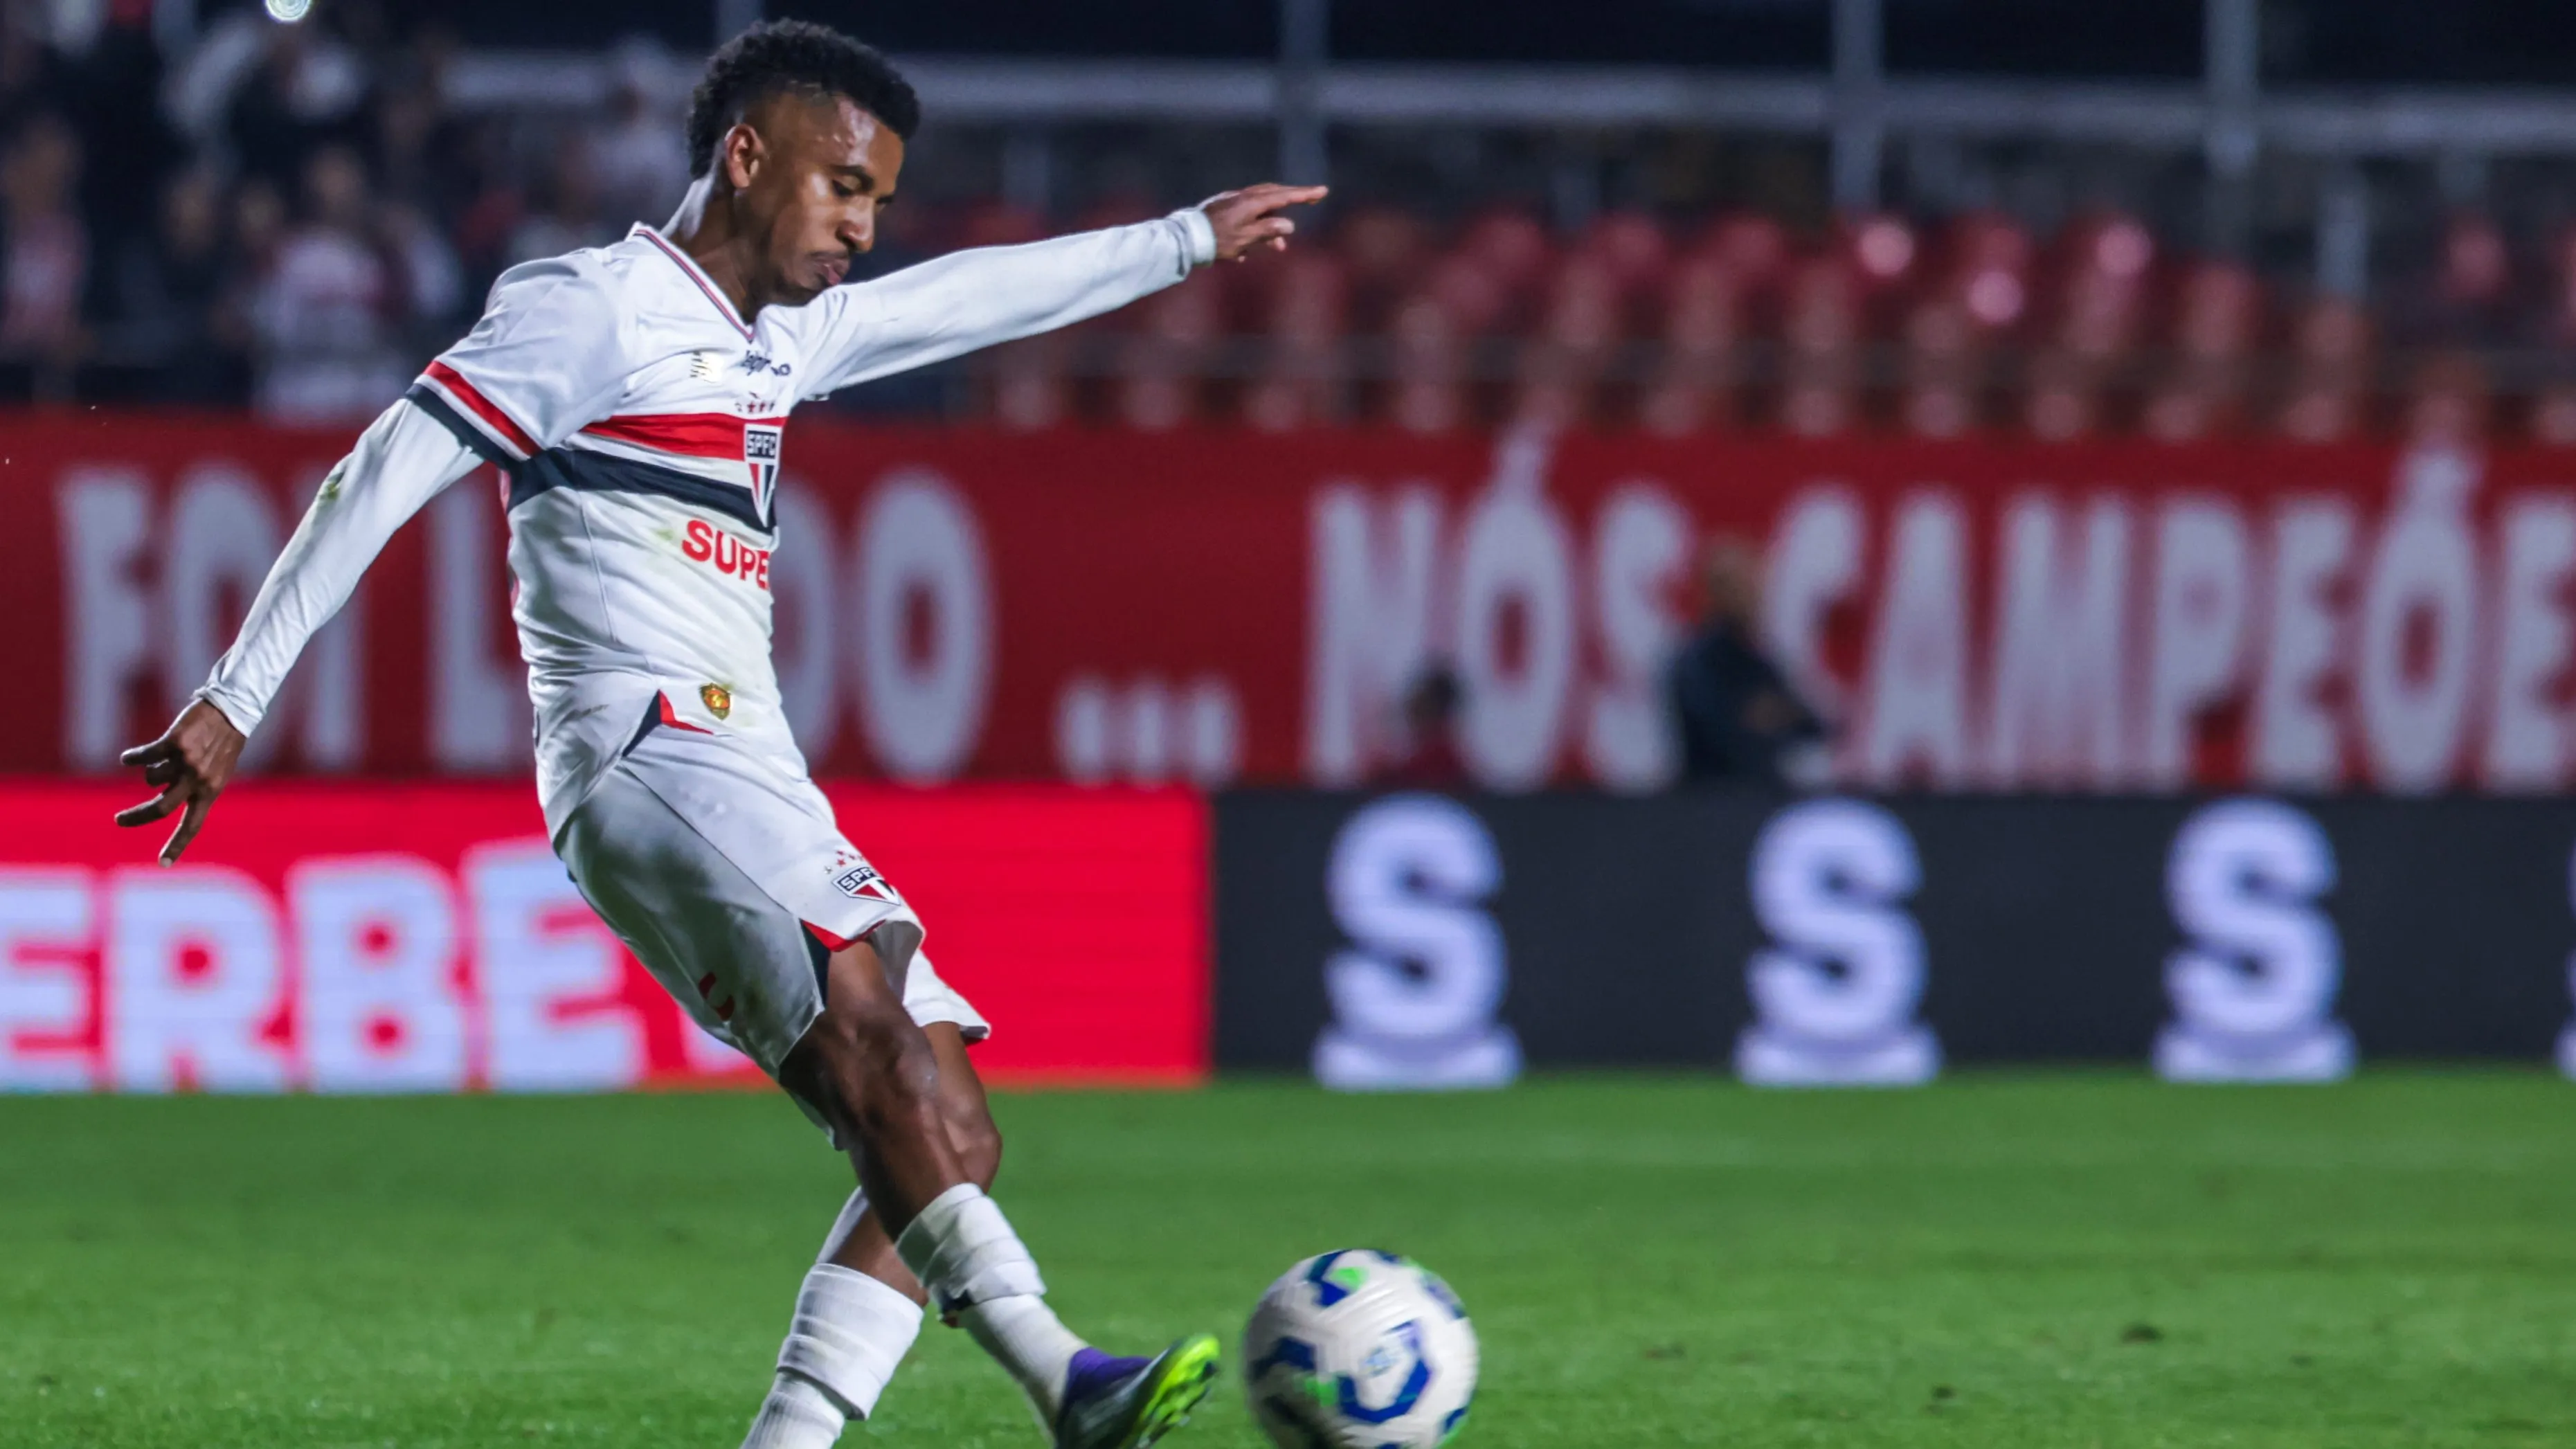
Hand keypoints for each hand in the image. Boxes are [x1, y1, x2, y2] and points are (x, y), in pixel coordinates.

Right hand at [116, 699, 244, 864]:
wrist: (231, 712)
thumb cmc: (222, 744)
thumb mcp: (216, 773)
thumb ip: (192, 788)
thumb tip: (157, 795)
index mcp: (210, 792)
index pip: (192, 825)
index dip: (176, 845)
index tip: (162, 864)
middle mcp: (198, 780)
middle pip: (160, 808)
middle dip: (136, 818)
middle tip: (119, 820)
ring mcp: (186, 762)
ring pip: (150, 778)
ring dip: (150, 770)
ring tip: (164, 759)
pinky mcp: (174, 743)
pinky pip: (143, 757)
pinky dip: (133, 758)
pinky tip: (129, 758)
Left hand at [1199, 183, 1329, 262]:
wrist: (1185, 239)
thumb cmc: (1216, 241)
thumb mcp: (1245, 239)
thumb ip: (1268, 231)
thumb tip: (1288, 225)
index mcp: (1251, 202)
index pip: (1284, 196)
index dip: (1304, 194)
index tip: (1322, 191)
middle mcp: (1243, 197)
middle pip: (1274, 193)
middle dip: (1293, 198)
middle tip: (1311, 199)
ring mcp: (1232, 201)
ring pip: (1260, 205)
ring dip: (1273, 221)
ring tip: (1280, 246)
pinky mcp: (1222, 209)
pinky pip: (1246, 213)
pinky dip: (1256, 224)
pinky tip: (1249, 250)